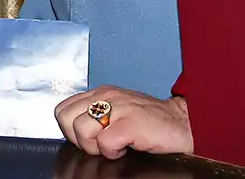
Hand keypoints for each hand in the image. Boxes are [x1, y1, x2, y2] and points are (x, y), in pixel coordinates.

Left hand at [55, 86, 193, 159]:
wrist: (182, 124)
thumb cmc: (149, 122)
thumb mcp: (117, 112)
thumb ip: (94, 116)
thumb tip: (72, 133)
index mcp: (100, 93)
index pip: (62, 109)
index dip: (69, 129)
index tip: (88, 138)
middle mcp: (107, 96)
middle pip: (66, 119)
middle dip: (79, 138)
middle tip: (99, 143)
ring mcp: (119, 108)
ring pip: (81, 130)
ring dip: (95, 145)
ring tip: (114, 144)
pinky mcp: (132, 123)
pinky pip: (105, 142)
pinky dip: (113, 151)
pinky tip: (126, 147)